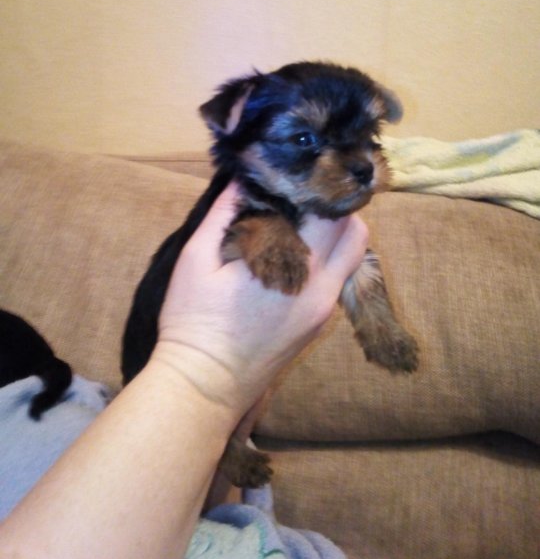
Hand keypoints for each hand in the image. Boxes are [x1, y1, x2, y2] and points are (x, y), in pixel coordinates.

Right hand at [153, 183, 367, 415]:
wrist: (205, 386)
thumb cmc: (193, 321)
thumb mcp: (196, 259)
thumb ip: (223, 213)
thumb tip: (243, 177)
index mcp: (291, 265)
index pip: (329, 212)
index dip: (318, 187)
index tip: (299, 172)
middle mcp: (321, 286)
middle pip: (354, 230)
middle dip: (334, 205)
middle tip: (303, 192)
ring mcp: (324, 308)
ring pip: (353, 254)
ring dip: (338, 231)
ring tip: (304, 219)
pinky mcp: (319, 323)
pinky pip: (339, 276)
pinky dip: (330, 255)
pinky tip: (299, 251)